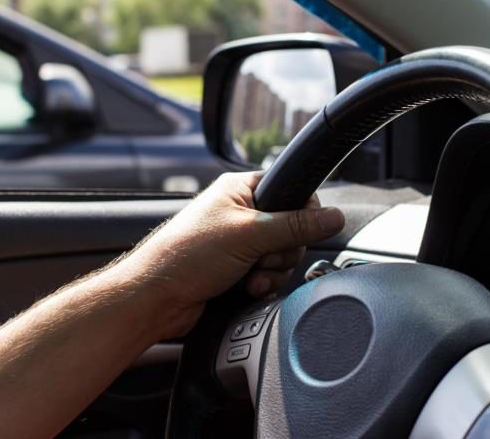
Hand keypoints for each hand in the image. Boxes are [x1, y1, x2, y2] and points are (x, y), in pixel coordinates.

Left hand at [113, 171, 344, 338]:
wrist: (156, 299)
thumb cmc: (186, 256)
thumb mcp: (249, 234)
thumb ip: (296, 225)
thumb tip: (333, 218)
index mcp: (241, 190)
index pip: (293, 191)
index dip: (302, 214)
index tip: (296, 231)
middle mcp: (242, 213)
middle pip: (293, 230)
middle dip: (282, 252)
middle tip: (261, 258)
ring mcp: (240, 243)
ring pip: (283, 257)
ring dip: (272, 273)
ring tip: (249, 277)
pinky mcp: (238, 269)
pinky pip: (270, 276)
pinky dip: (264, 285)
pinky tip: (247, 289)